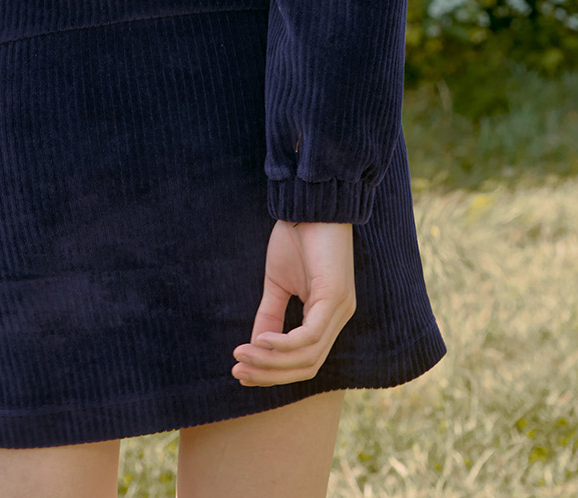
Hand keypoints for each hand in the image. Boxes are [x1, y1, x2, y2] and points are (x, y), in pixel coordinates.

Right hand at [232, 220, 355, 386]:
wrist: (312, 203)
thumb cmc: (298, 237)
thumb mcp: (277, 282)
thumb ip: (270, 315)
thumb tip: (254, 346)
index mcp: (326, 317)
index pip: (304, 361)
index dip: (273, 372)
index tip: (242, 373)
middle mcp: (338, 318)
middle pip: (306, 367)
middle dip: (270, 374)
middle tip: (238, 372)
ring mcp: (339, 309)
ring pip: (307, 356)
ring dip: (271, 362)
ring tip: (243, 355)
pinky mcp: (335, 297)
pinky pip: (309, 335)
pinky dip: (283, 344)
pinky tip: (259, 340)